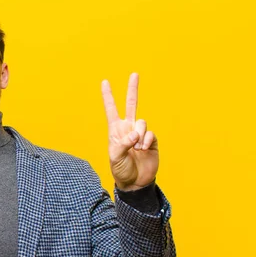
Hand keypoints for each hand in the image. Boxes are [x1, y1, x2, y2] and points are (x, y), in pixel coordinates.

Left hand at [101, 73, 157, 190]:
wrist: (135, 181)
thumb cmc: (121, 169)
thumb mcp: (116, 158)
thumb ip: (123, 144)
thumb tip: (135, 134)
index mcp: (115, 130)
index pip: (111, 109)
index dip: (108, 96)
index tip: (105, 82)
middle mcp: (128, 128)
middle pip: (131, 105)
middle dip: (132, 89)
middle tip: (134, 74)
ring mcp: (140, 133)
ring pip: (142, 122)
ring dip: (139, 134)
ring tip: (137, 148)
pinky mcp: (151, 140)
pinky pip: (150, 133)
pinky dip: (147, 140)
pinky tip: (144, 149)